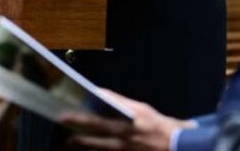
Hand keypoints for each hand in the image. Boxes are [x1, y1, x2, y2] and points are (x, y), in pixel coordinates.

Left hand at [61, 89, 193, 150]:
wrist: (174, 145)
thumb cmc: (156, 123)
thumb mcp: (140, 108)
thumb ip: (119, 102)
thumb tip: (100, 94)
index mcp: (126, 124)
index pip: (97, 120)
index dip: (80, 118)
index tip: (66, 114)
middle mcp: (122, 139)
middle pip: (93, 139)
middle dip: (77, 137)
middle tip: (64, 132)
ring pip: (98, 149)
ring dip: (84, 146)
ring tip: (71, 142)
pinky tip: (89, 150)